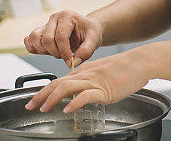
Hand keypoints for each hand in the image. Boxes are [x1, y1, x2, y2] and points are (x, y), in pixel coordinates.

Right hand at [23, 10, 102, 66]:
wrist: (88, 29)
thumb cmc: (90, 32)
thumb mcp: (94, 41)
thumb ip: (86, 51)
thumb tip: (73, 63)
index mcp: (68, 16)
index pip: (60, 37)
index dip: (64, 52)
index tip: (70, 61)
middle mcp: (55, 18)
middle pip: (46, 39)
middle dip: (55, 53)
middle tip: (65, 56)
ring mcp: (46, 24)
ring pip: (35, 39)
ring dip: (44, 51)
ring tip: (57, 52)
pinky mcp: (40, 31)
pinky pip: (29, 40)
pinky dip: (35, 49)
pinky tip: (47, 52)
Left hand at [23, 47, 152, 112]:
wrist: (140, 62)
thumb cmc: (125, 68)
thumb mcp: (102, 72)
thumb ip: (89, 80)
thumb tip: (79, 92)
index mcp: (84, 70)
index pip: (59, 80)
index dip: (45, 90)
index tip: (36, 99)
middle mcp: (86, 74)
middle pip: (58, 83)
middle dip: (42, 95)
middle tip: (30, 105)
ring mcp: (95, 81)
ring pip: (68, 87)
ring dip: (53, 98)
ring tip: (44, 108)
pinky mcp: (105, 89)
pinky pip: (86, 96)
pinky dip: (75, 103)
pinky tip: (68, 109)